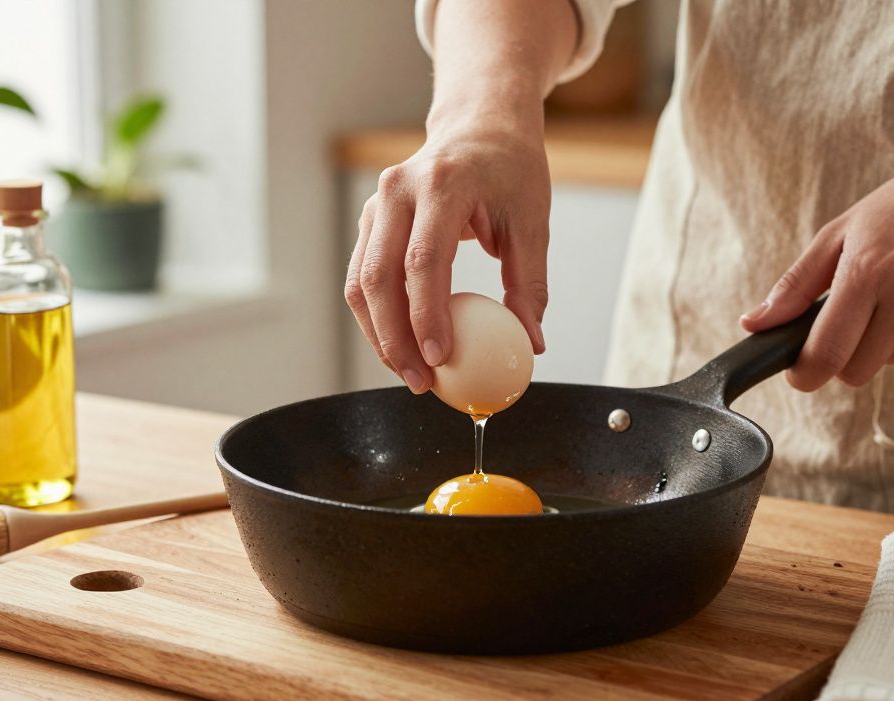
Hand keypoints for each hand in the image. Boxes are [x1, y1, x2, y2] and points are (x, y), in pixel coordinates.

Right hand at [344, 116, 550, 393]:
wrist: (479, 126)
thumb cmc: (511, 171)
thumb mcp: (532, 221)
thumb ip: (530, 283)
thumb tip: (530, 344)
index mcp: (442, 183)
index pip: (423, 259)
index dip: (426, 315)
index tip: (440, 358)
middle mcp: (398, 191)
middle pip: (378, 276)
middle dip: (394, 338)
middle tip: (421, 381)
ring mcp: (376, 205)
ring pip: (360, 282)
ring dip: (380, 335)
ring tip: (411, 374)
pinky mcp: (369, 222)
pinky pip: (362, 278)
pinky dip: (378, 318)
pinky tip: (402, 347)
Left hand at [740, 149, 893, 390]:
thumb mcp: (841, 232)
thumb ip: (794, 285)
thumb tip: (754, 323)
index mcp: (868, 273)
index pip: (827, 353)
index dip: (805, 373)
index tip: (798, 374)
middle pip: (855, 371)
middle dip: (840, 357)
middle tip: (846, 323)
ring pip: (888, 363)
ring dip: (880, 341)